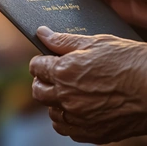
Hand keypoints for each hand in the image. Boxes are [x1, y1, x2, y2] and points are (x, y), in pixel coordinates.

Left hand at [29, 26, 146, 143]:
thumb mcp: (94, 43)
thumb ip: (62, 40)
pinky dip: (66, 119)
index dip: (40, 61)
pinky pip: (66, 128)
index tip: (45, 60)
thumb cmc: (128, 61)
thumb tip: (42, 33)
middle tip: (53, 75)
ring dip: (53, 101)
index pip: (36, 67)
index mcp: (63, 72)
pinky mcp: (92, 132)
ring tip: (66, 92)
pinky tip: (76, 108)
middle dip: (41, 80)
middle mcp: (66, 97)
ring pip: (51, 111)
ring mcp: (79, 117)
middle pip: (38, 90)